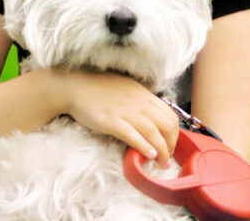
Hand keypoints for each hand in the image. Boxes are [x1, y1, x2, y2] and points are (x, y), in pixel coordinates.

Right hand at [54, 70, 179, 167]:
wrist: (75, 86)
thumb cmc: (99, 88)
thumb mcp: (127, 89)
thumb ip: (141, 102)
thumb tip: (152, 118)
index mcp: (143, 94)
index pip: (170, 115)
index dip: (175, 134)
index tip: (170, 145)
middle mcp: (138, 102)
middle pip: (166, 125)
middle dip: (171, 145)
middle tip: (166, 158)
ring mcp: (125, 112)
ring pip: (153, 132)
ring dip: (161, 151)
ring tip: (161, 163)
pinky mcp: (111, 121)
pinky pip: (133, 135)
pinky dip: (144, 146)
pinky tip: (148, 155)